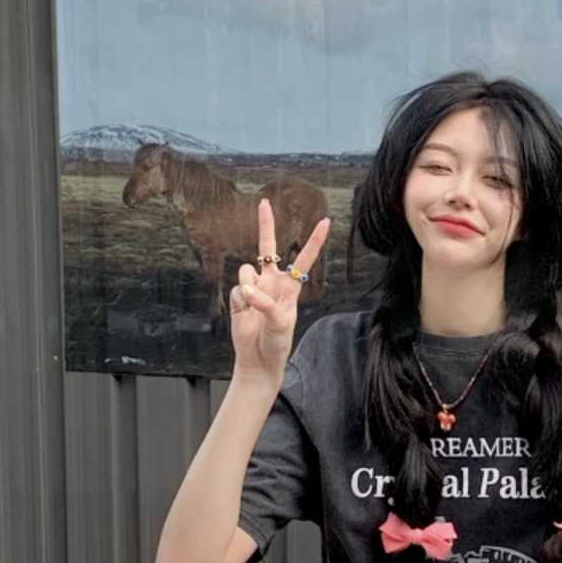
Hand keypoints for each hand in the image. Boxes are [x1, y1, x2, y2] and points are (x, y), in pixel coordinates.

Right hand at [229, 198, 329, 382]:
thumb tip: (246, 288)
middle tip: (264, 203)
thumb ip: (265, 304)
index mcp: (290, 287)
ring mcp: (254, 288)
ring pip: (246, 270)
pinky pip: (236, 289)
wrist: (258, 359)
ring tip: (252, 306)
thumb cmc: (277, 342)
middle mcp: (272, 283)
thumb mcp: (280, 323)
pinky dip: (239, 300)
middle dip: (265, 226)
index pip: (303, 259)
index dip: (314, 240)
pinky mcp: (238, 297)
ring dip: (249, 286)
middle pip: (268, 248)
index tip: (325, 221)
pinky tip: (244, 312)